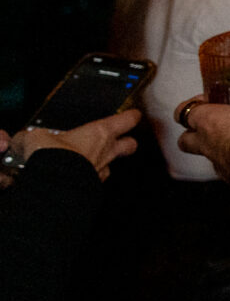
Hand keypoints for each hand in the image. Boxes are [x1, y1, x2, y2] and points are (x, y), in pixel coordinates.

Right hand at [11, 110, 140, 180]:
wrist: (54, 185)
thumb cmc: (53, 156)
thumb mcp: (38, 137)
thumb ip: (36, 136)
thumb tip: (25, 138)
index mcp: (99, 132)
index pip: (127, 120)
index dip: (131, 116)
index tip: (133, 113)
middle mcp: (107, 151)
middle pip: (131, 144)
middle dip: (128, 142)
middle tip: (123, 139)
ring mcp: (102, 170)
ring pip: (114, 163)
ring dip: (106, 161)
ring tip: (93, 159)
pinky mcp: (94, 187)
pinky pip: (97, 179)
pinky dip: (91, 177)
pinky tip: (80, 176)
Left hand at [179, 92, 229, 229]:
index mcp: (212, 122)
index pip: (184, 112)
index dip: (193, 104)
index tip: (207, 100)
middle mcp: (210, 147)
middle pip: (185, 141)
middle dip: (195, 134)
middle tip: (217, 125)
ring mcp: (222, 169)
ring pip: (214, 159)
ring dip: (228, 150)